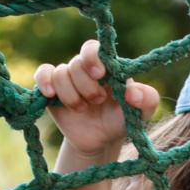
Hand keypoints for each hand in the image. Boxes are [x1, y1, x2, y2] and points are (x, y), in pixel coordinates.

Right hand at [34, 40, 158, 157]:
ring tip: (83, 109)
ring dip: (71, 95)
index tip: (100, 75)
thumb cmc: (123, 120)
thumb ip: (147, 99)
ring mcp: (68, 79)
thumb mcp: (142, 112)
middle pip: (75, 63)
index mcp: (106, 67)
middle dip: (86, 86)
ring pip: (60, 73)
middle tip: (97, 101)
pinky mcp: (52, 91)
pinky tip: (51, 95)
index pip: (93, 49)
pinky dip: (45, 82)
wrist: (102, 140)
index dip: (92, 59)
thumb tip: (132, 93)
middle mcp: (85, 69)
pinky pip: (43, 74)